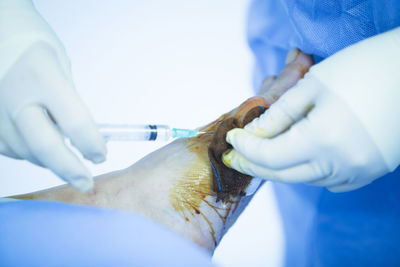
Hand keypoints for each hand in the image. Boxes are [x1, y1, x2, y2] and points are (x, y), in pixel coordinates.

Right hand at [0, 0, 105, 191]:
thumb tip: (83, 138)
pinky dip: (28, 153)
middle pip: (45, 146)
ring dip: (50, 162)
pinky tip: (39, 146)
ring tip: (66, 159)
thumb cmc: (33, 46)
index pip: (75, 122)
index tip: (101, 155)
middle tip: (87, 183)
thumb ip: (69, 103)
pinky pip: (8, 148)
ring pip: (25, 152)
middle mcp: (15, 95)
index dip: (92, 145)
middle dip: (71, 170)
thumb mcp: (61, 68)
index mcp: (43, 76)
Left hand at [223, 27, 399, 191]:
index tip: (231, 138)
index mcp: (324, 139)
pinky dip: (307, 170)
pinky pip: (328, 180)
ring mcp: (359, 171)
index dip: (245, 149)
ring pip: (305, 179)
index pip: (269, 155)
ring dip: (280, 167)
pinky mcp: (370, 171)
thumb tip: (253, 134)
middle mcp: (342, 163)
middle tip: (234, 156)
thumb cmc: (362, 67)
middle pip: (284, 175)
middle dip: (254, 165)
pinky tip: (297, 156)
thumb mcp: (313, 85)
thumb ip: (279, 115)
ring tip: (262, 153)